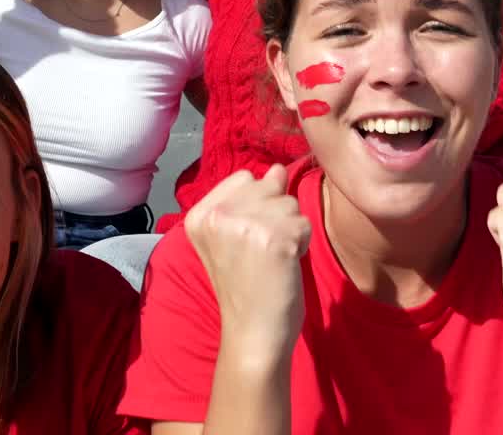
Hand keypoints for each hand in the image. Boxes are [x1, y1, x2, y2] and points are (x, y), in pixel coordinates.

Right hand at [185, 164, 309, 353]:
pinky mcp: (274, 238)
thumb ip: (252, 200)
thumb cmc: (246, 287)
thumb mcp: (235, 237)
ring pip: (289, 204)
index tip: (247, 240)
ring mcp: (245, 225)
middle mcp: (217, 215)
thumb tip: (278, 169)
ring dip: (291, 230)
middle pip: (269, 187)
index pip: (244, 178)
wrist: (253, 334)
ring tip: (272, 260)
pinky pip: (304, 223)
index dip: (257, 205)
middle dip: (276, 216)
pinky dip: (302, 244)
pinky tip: (284, 266)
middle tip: (262, 253)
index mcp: (199, 214)